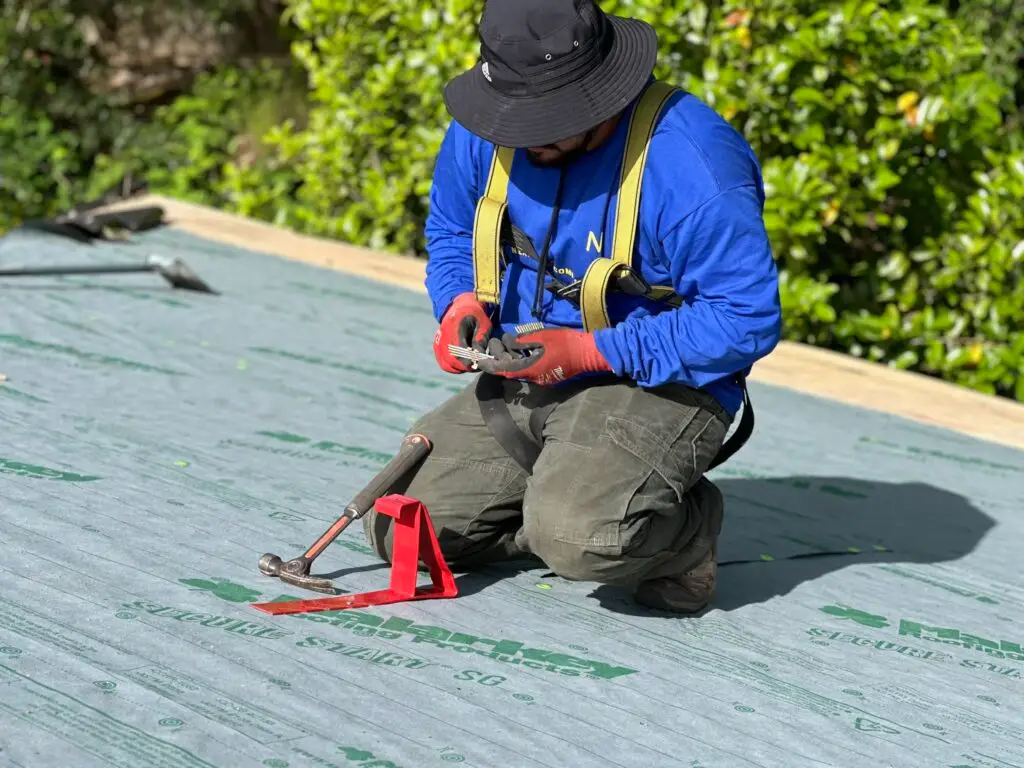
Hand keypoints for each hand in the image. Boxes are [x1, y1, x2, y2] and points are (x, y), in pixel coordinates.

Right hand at [433, 292, 493, 372]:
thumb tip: (478, 358)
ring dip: (458, 368)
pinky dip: (451, 367)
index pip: (458, 348)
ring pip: (445, 362)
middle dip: (464, 365)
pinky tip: (462, 366)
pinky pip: (442, 361)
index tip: (477, 364)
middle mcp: (444, 332)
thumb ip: (481, 340)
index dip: (467, 359)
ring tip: (470, 366)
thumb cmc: (477, 315)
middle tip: (475, 367)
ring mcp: (439, 339)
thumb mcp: (484, 324)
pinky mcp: (438, 345)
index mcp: (455, 323)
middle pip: (450, 357)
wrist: (463, 306)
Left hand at [477, 328, 612, 385]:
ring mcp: (542, 378)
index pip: (504, 370)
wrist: (589, 354)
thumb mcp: (542, 337)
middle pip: (511, 370)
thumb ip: (522, 340)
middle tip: (494, 344)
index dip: (490, 366)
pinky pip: (529, 370)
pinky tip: (520, 349)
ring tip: (503, 345)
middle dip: (500, 358)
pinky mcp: (548, 375)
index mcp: (530, 369)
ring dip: (511, 359)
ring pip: (520, 370)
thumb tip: (508, 341)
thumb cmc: (567, 343)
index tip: (479, 361)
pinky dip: (521, 360)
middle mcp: (534, 377)